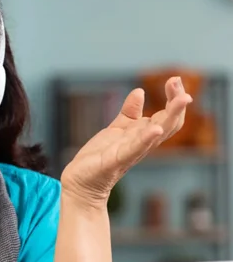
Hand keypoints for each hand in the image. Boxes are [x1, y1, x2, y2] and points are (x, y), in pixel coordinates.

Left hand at [60, 76, 192, 208]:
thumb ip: (129, 112)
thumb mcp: (116, 129)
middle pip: (169, 123)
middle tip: (176, 81)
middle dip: (177, 103)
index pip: (167, 116)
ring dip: (171, 116)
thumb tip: (139, 91)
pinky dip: (146, 138)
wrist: (81, 182)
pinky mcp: (116, 161)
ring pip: (158, 134)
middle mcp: (142, 144)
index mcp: (143, 135)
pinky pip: (135, 149)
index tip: (175, 79)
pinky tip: (155, 128)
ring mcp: (131, 153)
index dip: (173, 97)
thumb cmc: (99, 157)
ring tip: (182, 99)